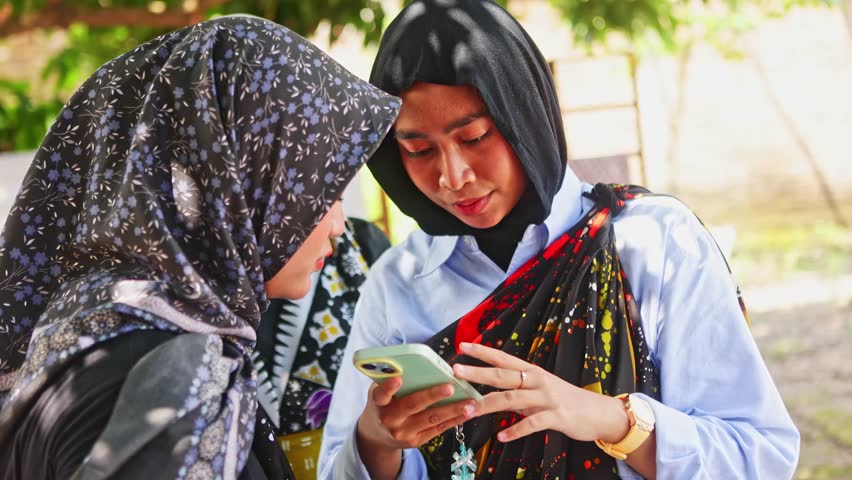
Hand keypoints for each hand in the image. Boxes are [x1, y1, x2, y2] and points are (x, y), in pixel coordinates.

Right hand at [355, 376, 477, 478]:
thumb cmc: (384, 404)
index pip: (381, 394)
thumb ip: (393, 380)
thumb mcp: (380, 391)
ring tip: (470, 403)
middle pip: (412, 405)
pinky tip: (467, 412)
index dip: (389, 387)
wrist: (378, 435)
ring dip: (453, 410)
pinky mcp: (416, 441)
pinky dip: (454, 420)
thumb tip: (419, 363)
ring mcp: (404, 432)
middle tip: (450, 387)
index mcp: (379, 403)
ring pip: (431, 419)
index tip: (398, 379)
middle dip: (433, 396)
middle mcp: (390, 419)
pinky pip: (438, 429)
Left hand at [452, 342, 629, 443]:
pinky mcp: (556, 416)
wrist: (598, 413)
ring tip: (469, 410)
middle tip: (456, 370)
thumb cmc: (565, 400)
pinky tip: (501, 436)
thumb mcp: (539, 390)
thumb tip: (491, 390)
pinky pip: (532, 423)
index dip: (482, 352)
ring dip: (489, 404)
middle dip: (478, 372)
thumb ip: (517, 390)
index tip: (462, 346)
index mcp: (531, 371)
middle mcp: (537, 380)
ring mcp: (547, 398)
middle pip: (503, 374)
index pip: (503, 358)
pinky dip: (516, 430)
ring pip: (512, 399)